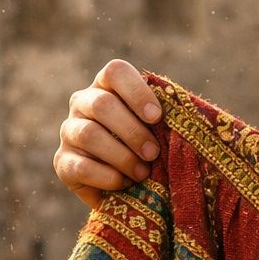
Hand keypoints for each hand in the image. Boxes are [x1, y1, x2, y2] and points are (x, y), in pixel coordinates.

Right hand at [53, 59, 162, 208]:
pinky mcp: (62, 162)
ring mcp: (69, 131)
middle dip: (133, 131)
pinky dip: (107, 177)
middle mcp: (83, 103)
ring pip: (89, 134)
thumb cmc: (151, 151)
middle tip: (154, 153)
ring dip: (122, 156)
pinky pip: (80, 166)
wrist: (127, 188)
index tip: (157, 117)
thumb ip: (170, 120)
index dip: (136, 91)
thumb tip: (196, 120)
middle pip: (102, 104)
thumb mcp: (162, 132)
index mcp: (108, 87)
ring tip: (143, 173)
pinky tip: (123, 184)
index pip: (115, 71)